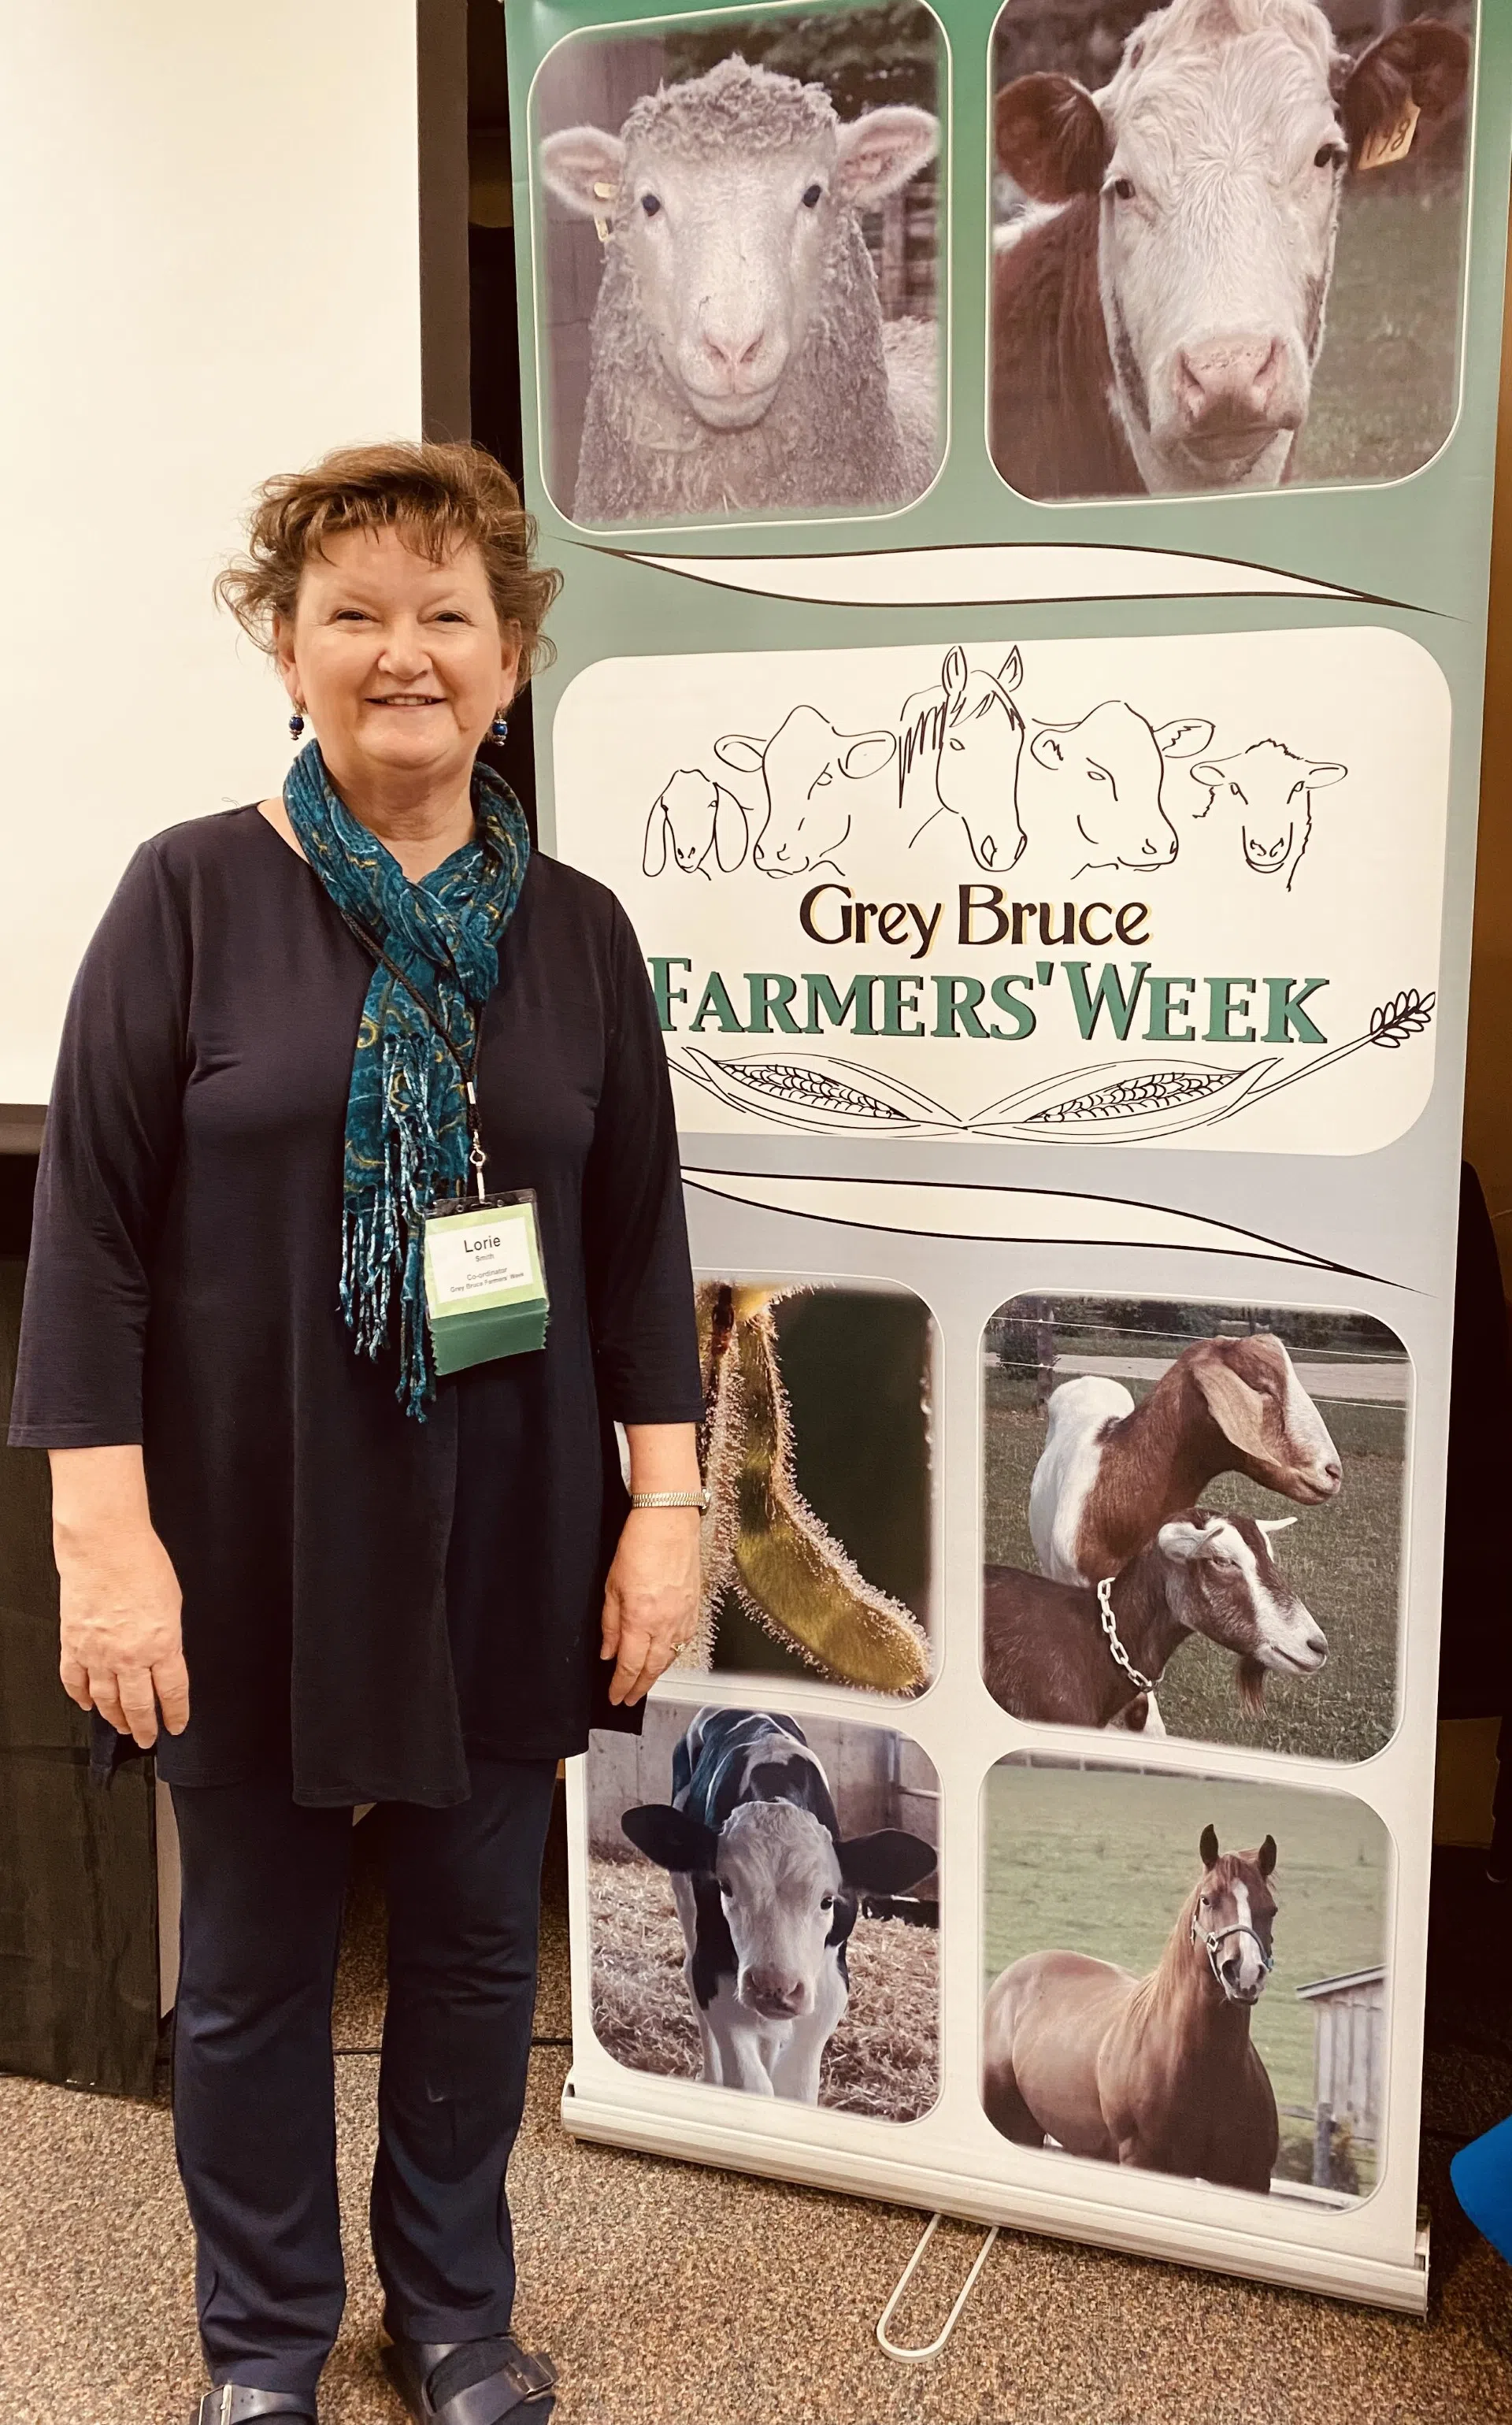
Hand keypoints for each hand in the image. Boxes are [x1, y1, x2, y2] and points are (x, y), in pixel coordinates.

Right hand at [56, 1518, 188, 1748]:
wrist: (104, 1546)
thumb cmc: (141, 1563)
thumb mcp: (173, 1603)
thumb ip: (168, 1636)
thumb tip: (165, 1656)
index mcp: (162, 1644)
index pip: (172, 1692)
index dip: (175, 1714)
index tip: (176, 1726)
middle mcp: (129, 1656)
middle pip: (138, 1705)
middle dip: (144, 1727)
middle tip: (147, 1738)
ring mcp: (98, 1653)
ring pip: (106, 1700)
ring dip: (114, 1718)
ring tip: (121, 1726)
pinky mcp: (73, 1644)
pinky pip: (74, 1680)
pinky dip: (79, 1696)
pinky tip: (86, 1703)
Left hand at [600, 1506, 700, 1707]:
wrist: (669, 1523)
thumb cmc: (639, 1546)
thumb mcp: (611, 1586)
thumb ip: (609, 1623)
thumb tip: (607, 1650)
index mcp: (639, 1619)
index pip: (629, 1665)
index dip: (620, 1685)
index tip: (614, 1697)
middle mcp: (664, 1624)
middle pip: (652, 1669)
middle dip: (638, 1688)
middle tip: (628, 1699)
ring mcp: (683, 1618)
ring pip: (670, 1659)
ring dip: (656, 1675)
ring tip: (644, 1683)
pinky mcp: (695, 1609)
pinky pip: (684, 1642)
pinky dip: (673, 1655)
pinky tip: (666, 1657)